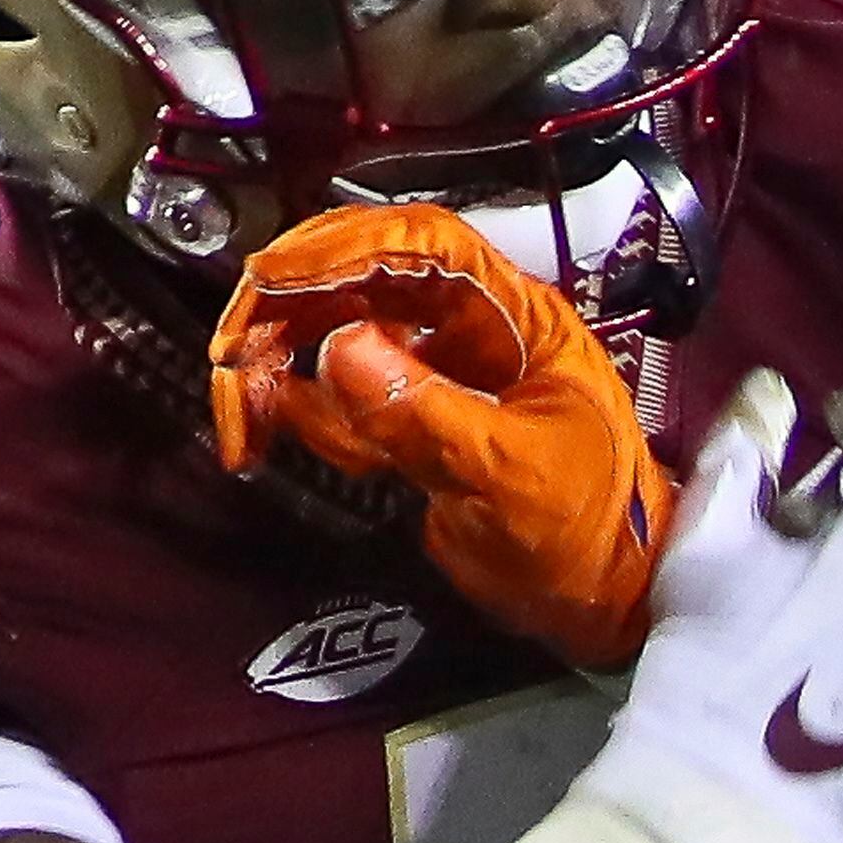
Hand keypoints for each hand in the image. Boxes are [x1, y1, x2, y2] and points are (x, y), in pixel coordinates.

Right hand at [209, 203, 677, 668]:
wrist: (609, 599)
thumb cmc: (586, 530)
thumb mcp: (507, 475)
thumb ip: (422, 414)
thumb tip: (336, 347)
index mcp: (514, 317)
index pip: (422, 244)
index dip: (343, 245)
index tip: (272, 277)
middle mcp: (471, 329)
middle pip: (360, 277)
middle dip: (286, 308)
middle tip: (233, 357)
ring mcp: (438, 372)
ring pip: (334, 332)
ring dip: (278, 367)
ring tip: (246, 424)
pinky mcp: (412, 419)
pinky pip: (338, 394)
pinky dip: (301, 413)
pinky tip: (274, 443)